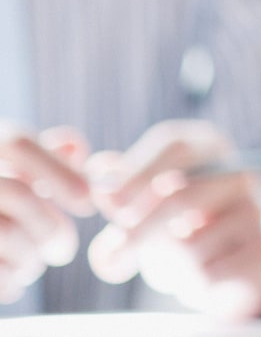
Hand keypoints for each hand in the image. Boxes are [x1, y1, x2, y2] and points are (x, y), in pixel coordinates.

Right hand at [0, 125, 93, 302]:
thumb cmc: (1, 209)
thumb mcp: (16, 176)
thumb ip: (48, 158)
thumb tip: (76, 150)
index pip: (16, 143)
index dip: (58, 170)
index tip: (88, 201)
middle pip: (16, 193)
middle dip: (49, 226)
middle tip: (63, 251)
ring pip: (4, 232)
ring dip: (29, 257)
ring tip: (30, 265)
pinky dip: (10, 280)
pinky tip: (12, 281)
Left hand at [87, 121, 260, 318]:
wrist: (231, 265)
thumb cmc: (177, 226)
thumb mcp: (142, 204)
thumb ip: (117, 190)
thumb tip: (99, 176)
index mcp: (209, 147)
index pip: (174, 146)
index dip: (137, 171)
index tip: (107, 200)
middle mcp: (239, 172)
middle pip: (181, 195)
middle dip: (139, 230)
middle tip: (114, 256)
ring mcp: (255, 210)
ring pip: (188, 243)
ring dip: (163, 265)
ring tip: (170, 265)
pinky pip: (206, 272)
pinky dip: (187, 283)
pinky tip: (197, 275)